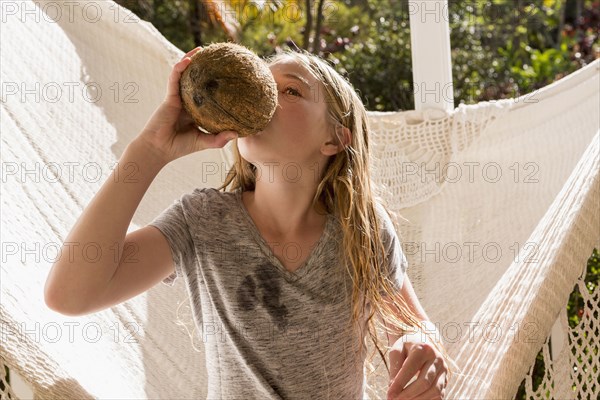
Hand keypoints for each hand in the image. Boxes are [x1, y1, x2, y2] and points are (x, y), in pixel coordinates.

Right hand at [136, 46, 237, 163]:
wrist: (159, 149)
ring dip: (190, 60)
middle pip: (196, 81)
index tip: (228, 77)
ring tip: (201, 49)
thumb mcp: (203, 142)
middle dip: (203, 68)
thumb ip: (219, 139)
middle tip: (216, 57)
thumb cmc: (179, 147)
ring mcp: (178, 97)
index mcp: (195, 110)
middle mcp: (187, 101)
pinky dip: (180, 68)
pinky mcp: (169, 96)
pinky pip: (174, 79)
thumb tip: (237, 133)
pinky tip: (188, 60)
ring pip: (184, 75)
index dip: (215, 84)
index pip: (207, 94)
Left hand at [387, 328, 448, 399]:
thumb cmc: (407, 346)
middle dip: (408, 394)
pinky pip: (440, 395)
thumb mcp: (397, 350)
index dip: (399, 384)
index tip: (389, 395)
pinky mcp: (446, 379)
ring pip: (434, 391)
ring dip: (418, 399)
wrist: (423, 340)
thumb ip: (394, 367)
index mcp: (422, 348)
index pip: (410, 369)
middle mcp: (436, 358)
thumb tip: (392, 388)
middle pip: (424, 382)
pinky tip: (415, 399)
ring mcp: (444, 369)